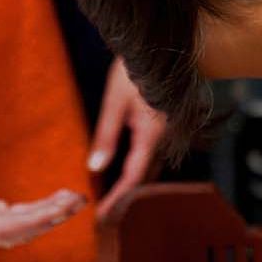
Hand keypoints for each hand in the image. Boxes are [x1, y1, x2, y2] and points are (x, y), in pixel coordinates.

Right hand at [0, 128, 82, 252]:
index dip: (30, 221)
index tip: (58, 210)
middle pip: (15, 232)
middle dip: (48, 218)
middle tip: (78, 200)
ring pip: (21, 227)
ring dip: (49, 215)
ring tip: (77, 199)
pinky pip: (19, 218)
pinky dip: (40, 210)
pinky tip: (61, 200)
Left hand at [89, 57, 170, 222]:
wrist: (161, 46)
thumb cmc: (136, 70)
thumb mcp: (114, 102)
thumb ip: (106, 136)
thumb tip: (94, 167)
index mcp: (151, 135)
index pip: (135, 177)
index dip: (119, 199)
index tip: (103, 215)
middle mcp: (164, 138)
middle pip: (146, 177)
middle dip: (126, 197)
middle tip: (106, 213)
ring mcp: (167, 132)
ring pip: (151, 166)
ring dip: (133, 184)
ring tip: (113, 197)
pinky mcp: (166, 125)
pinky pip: (153, 154)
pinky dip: (140, 168)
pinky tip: (127, 170)